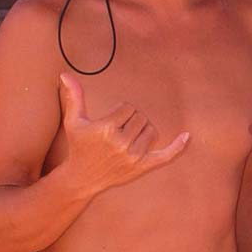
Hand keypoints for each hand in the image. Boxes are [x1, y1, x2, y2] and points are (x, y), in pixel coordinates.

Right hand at [58, 73, 188, 196]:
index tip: (110, 121)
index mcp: (107, 129)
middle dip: (131, 120)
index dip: (120, 111)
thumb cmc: (79, 146)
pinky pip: (165, 155)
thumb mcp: (73, 121)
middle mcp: (121, 143)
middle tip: (118, 130)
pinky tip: (187, 136)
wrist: (82, 178)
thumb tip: (65, 74)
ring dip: (142, 130)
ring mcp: (133, 156)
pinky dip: (177, 147)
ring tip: (127, 138)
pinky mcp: (142, 167)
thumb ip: (74, 97)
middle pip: (141, 117)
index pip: (128, 107)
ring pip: (151, 131)